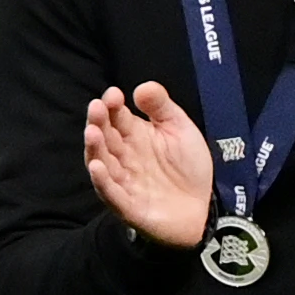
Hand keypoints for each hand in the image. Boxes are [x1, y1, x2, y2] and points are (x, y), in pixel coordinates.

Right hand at [82, 82, 211, 249]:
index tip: (113, 94)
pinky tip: (97, 167)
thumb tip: (142, 87)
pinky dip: (102, 181)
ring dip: (94, 148)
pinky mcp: (127, 205)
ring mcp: (124, 181)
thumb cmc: (188, 168)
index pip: (117, 117)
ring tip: (92, 132)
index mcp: (135, 136)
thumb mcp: (180, 129)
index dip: (112, 105)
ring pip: (103, 163)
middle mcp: (124, 157)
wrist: (203, 207)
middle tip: (96, 107)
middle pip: (105, 138)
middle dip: (98, 122)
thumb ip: (162, 107)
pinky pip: (111, 193)